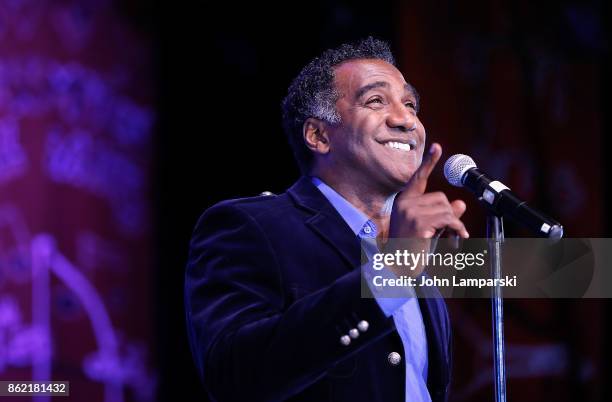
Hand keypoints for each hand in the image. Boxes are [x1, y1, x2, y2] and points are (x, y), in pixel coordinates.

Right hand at [385, 143, 468, 275]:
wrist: (400, 265)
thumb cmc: (413, 247)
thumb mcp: (430, 227)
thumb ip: (444, 214)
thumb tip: (461, 203)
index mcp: (404, 201)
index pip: (418, 178)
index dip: (429, 162)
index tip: (438, 146)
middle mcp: (405, 203)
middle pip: (442, 198)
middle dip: (449, 215)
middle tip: (451, 233)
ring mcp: (410, 212)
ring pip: (447, 209)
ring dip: (454, 225)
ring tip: (452, 239)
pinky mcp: (419, 222)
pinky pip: (448, 220)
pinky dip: (458, 229)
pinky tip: (458, 239)